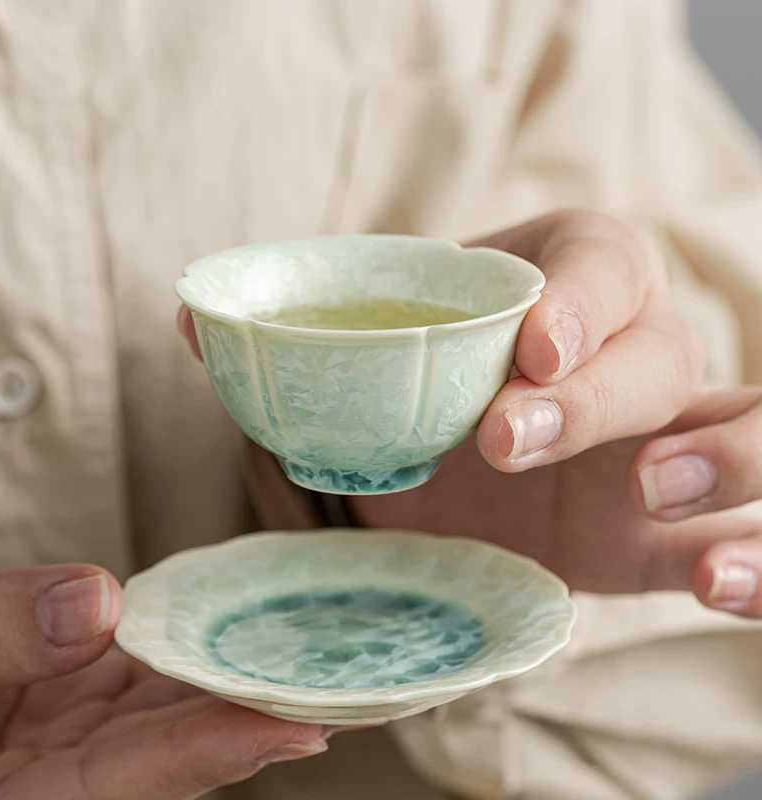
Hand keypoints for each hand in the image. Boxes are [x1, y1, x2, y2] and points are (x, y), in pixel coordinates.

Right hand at [0, 565, 326, 799]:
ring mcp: (59, 739)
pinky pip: (132, 677)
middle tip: (345, 687)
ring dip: (229, 682)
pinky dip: (179, 651)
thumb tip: (100, 600)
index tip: (300, 726)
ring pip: (159, 710)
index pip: (124, 782)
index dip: (212, 754)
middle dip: (253, 717)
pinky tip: (226, 626)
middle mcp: (47, 781)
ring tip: (311, 655)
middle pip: (165, 749)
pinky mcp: (61, 702)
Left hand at [176, 211, 759, 616]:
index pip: (603, 265)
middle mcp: (636, 349)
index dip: (578, 300)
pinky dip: (748, 552)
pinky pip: (735, 530)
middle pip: (659, 354)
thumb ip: (302, 336)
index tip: (527, 344)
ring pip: (739, 428)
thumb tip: (192, 326)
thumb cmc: (429, 382)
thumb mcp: (378, 350)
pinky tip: (719, 578)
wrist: (467, 452)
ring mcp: (666, 439)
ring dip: (714, 457)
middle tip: (506, 435)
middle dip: (592, 395)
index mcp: (570, 280)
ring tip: (649, 491)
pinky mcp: (662, 525)